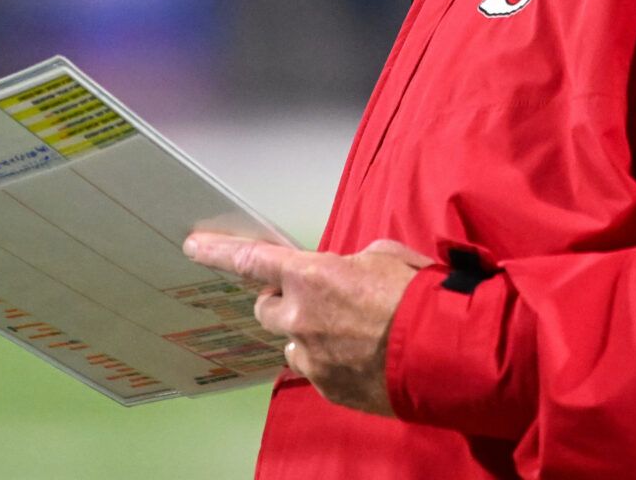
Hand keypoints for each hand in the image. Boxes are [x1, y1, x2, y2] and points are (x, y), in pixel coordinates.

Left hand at [183, 231, 430, 416]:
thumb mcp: (384, 255)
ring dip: (308, 335)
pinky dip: (330, 362)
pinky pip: (315, 370)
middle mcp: (300, 317)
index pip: (250, 260)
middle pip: (266, 308)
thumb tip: (349, 272)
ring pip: (291, 343)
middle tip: (312, 300)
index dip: (217, 252)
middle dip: (281, 301)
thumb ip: (351, 262)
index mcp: (310, 276)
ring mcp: (311, 357)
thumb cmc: (417, 295)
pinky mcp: (326, 388)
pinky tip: (361, 357)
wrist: (442, 351)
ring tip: (348, 334)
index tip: (193, 246)